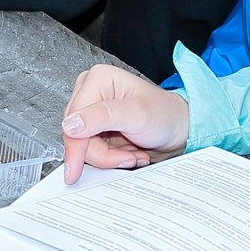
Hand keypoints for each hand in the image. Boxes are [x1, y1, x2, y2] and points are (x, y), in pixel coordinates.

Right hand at [60, 64, 189, 180]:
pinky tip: (128, 154)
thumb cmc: (165, 115)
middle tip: (127, 158)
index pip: (73, 120)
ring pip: (83, 147)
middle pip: (76, 136)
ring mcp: (93, 113)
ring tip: (132, 154)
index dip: (76, 147)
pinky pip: (93, 152)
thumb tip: (70, 124)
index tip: (75, 170)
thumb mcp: (136, 114)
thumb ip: (102, 116)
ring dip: (109, 158)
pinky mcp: (98, 130)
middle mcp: (91, 93)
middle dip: (102, 153)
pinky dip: (111, 159)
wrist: (179, 131)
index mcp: (97, 80)